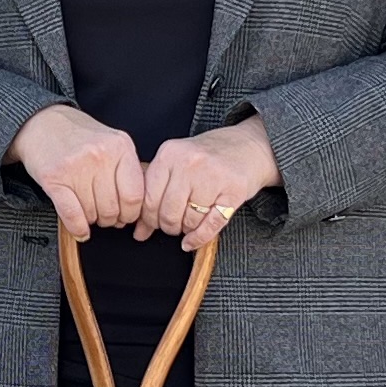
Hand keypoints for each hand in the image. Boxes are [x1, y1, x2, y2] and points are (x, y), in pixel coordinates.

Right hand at [11, 105, 145, 241]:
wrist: (42, 123)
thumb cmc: (79, 136)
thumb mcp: (112, 142)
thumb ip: (127, 169)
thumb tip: (138, 208)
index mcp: (120, 146)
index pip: (135, 195)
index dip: (131, 214)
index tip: (126, 216)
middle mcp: (100, 155)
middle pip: (113, 208)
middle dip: (110, 220)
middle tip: (105, 215)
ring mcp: (76, 166)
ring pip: (93, 214)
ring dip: (92, 220)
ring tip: (88, 210)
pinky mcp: (53, 178)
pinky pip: (72, 214)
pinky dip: (77, 228)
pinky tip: (80, 230)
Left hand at [137, 118, 276, 245]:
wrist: (247, 146)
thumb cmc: (206, 158)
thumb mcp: (176, 165)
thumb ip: (154, 194)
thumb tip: (139, 232)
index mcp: (169, 153)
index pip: (148, 198)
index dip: (149, 218)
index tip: (154, 222)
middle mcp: (190, 162)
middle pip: (168, 212)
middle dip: (168, 226)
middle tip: (173, 225)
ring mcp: (213, 175)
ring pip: (189, 220)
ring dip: (187, 229)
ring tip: (190, 220)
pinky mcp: (234, 190)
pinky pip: (211, 225)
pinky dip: (199, 238)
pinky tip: (192, 240)